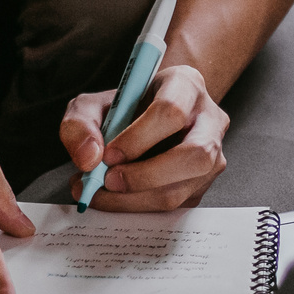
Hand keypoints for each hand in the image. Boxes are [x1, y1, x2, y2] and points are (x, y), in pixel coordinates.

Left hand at [61, 64, 229, 211]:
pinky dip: (138, 207)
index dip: (137, 138)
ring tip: (100, 192)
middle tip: (107, 181)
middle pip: (196, 155)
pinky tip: (114, 198)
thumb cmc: (124, 108)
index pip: (172, 112)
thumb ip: (80, 123)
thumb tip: (90, 159)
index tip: (108, 154)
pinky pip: (174, 206)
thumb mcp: (93, 104)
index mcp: (186, 86)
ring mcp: (213, 156)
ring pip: (183, 188)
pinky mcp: (202, 185)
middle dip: (145, 176)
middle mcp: (210, 121)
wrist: (147, 118)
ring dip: (135, 199)